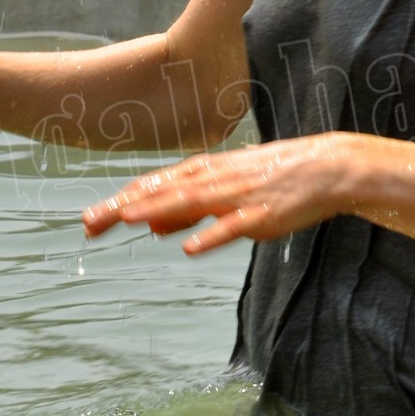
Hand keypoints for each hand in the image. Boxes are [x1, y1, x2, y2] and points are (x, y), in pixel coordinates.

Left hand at [82, 133, 356, 253]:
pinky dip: (212, 234)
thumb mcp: (224, 188)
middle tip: (89, 223)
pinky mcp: (263, 215)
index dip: (120, 202)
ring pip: (192, 202)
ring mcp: (238, 196)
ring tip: (126, 219)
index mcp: (205, 172)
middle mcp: (215, 179)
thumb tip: (149, 224)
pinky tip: (191, 247)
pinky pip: (234, 226)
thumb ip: (187, 208)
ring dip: (158, 209)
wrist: (326, 168)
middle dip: (124, 206)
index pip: (153, 185)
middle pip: (163, 191)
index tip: (88, 220)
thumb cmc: (273, 178)